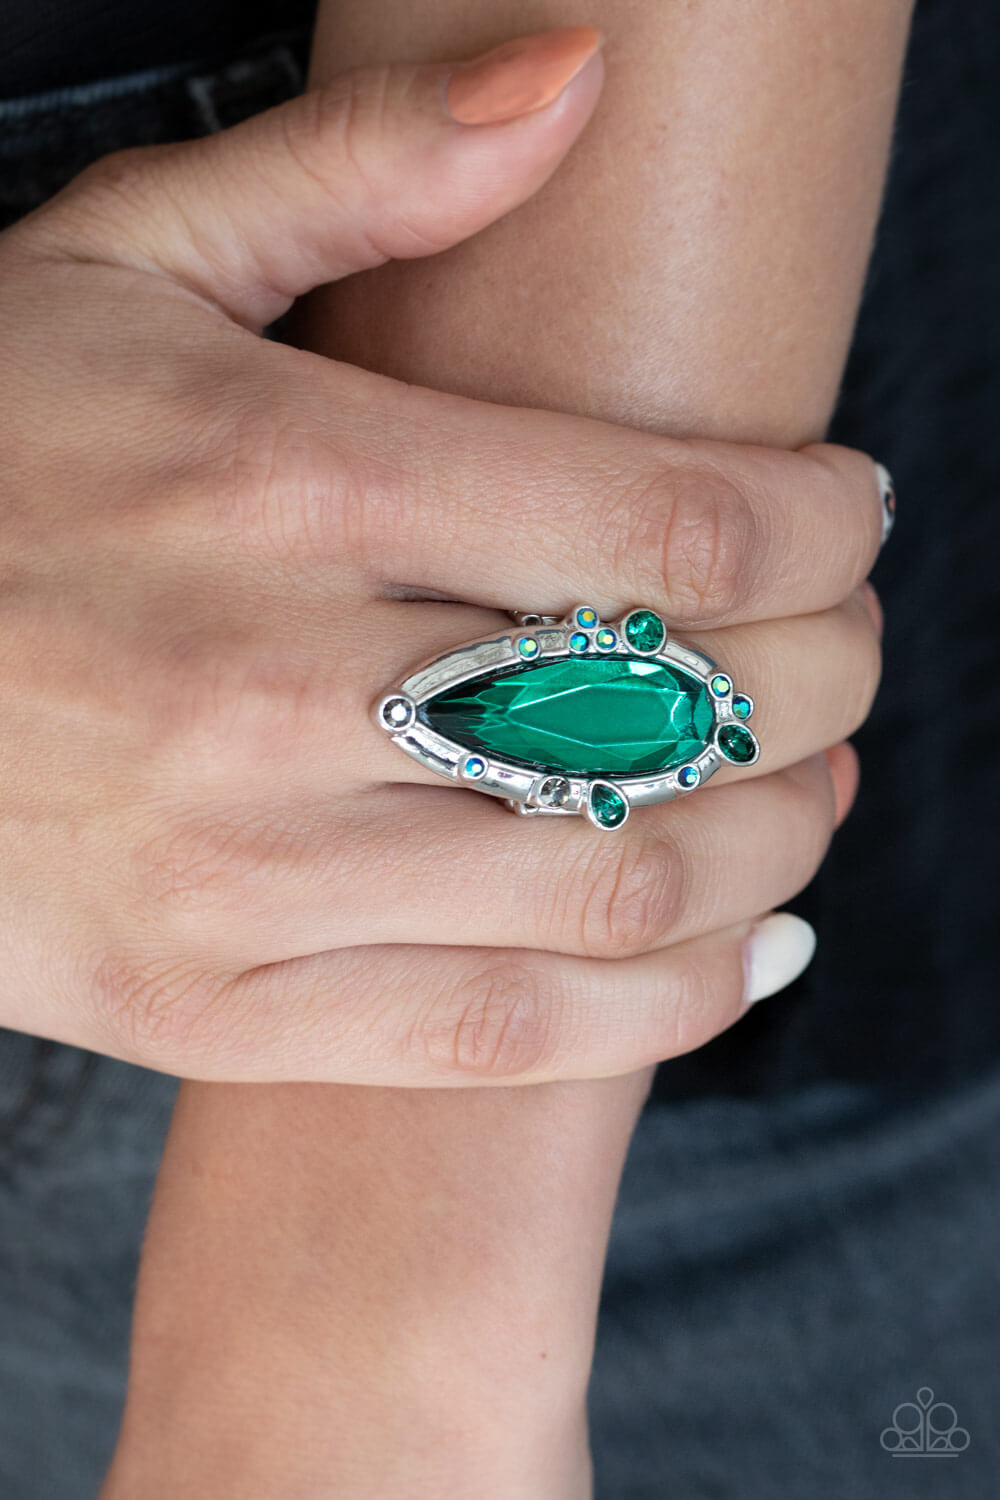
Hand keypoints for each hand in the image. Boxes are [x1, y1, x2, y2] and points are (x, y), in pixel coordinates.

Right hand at [0, 33, 882, 1085]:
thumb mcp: (122, 265)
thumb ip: (357, 169)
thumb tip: (571, 76)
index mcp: (286, 482)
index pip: (667, 523)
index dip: (820, 526)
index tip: (853, 515)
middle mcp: (277, 686)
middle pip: (674, 709)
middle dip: (830, 682)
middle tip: (849, 654)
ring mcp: (245, 870)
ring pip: (615, 884)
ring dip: (779, 843)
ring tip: (816, 797)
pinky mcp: (212, 1002)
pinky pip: (498, 1035)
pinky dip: (663, 1006)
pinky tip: (739, 951)